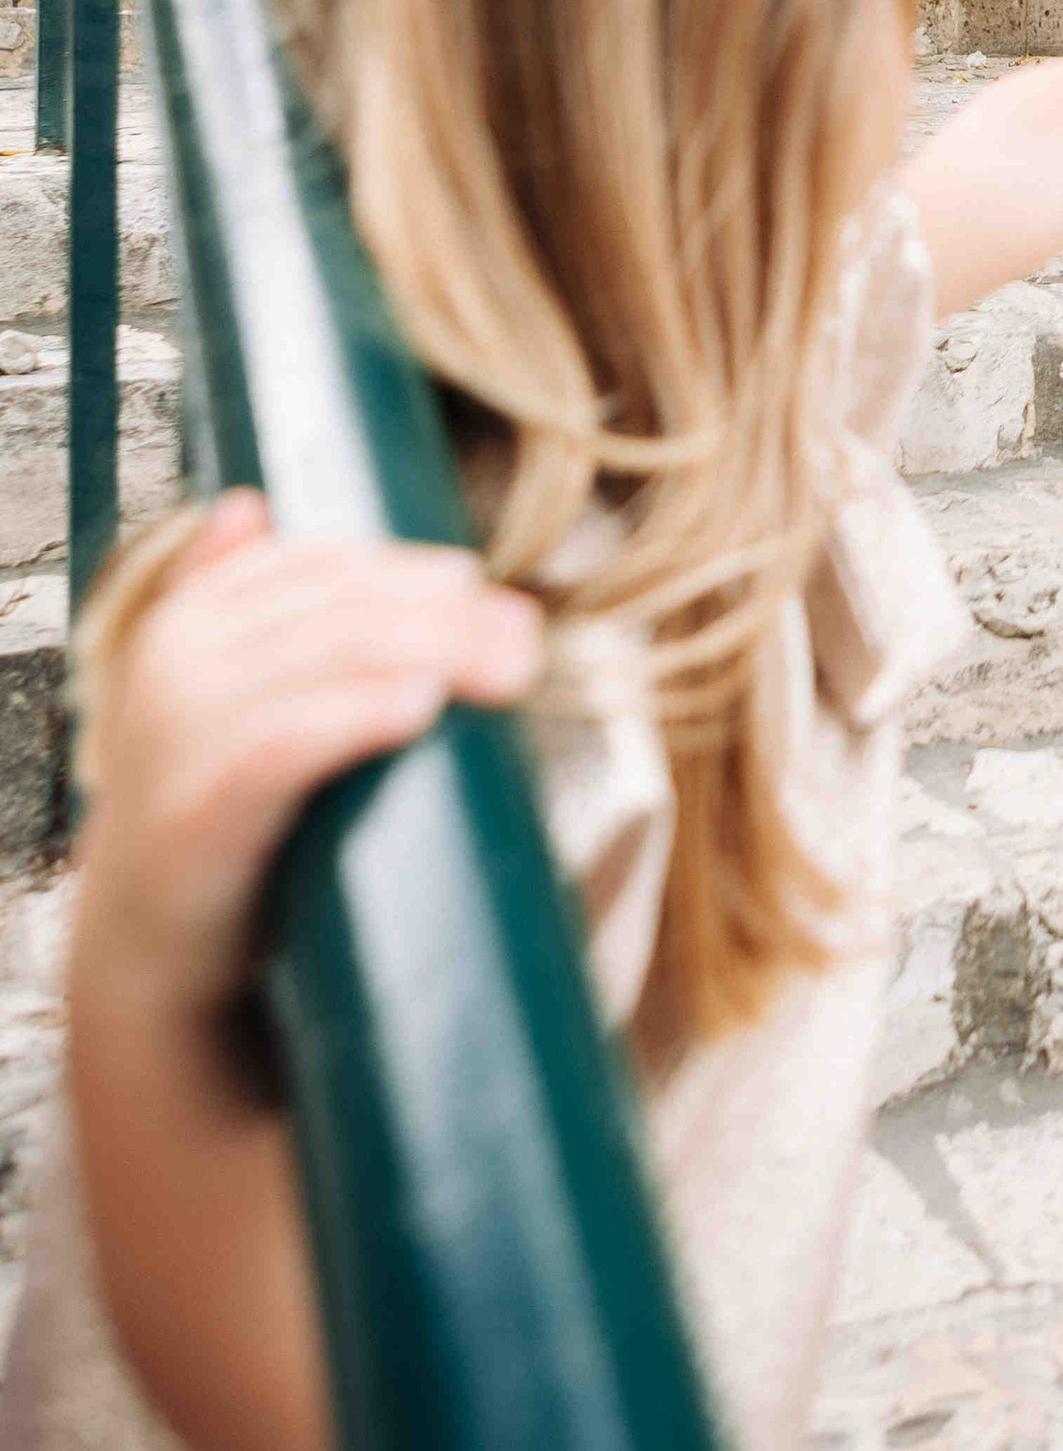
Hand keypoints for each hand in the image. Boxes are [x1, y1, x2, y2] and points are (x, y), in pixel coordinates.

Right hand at [76, 494, 545, 1035]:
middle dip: (444, 614)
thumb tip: (250, 503)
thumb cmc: (214, 813)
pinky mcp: (192, 808)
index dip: (412, 569)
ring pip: (327, 656)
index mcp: (190, 616)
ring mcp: (176, 731)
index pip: (318, 563)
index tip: (490, 591)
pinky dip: (356, 712)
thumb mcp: (223, 700)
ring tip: (510, 670)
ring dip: (435, 650)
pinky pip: (283, 740)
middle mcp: (175, 657)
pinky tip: (420, 705)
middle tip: (526, 641)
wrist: (148, 947)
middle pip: (338, 605)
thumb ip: (246, 612)